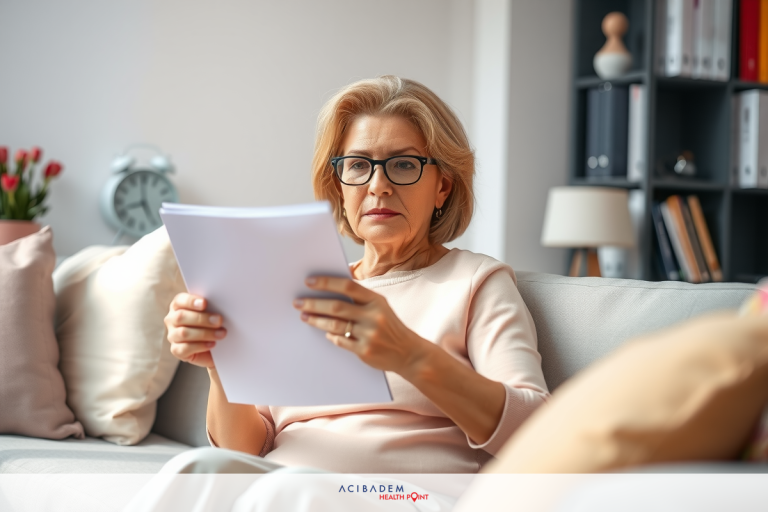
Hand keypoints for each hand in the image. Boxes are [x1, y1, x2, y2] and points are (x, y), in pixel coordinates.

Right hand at [164, 292, 226, 367]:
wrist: (215, 347)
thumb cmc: (212, 324)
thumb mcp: (212, 312)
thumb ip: (212, 306)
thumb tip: (221, 304)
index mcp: (178, 306)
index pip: (179, 300)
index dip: (190, 301)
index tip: (204, 303)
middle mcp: (172, 320)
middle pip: (181, 317)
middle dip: (202, 318)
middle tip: (219, 320)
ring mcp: (172, 335)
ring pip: (183, 333)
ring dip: (205, 333)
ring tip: (221, 333)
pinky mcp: (176, 350)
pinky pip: (185, 348)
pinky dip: (201, 346)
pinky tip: (212, 344)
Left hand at [292, 276, 431, 374]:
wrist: (409, 353)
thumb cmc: (390, 326)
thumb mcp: (381, 307)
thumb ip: (360, 298)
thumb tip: (329, 290)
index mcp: (376, 300)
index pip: (347, 287)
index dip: (327, 283)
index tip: (309, 282)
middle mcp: (373, 316)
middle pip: (336, 307)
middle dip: (314, 304)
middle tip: (298, 302)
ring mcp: (369, 334)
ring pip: (334, 325)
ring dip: (316, 320)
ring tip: (304, 317)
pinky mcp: (365, 351)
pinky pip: (341, 341)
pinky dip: (331, 335)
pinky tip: (325, 332)